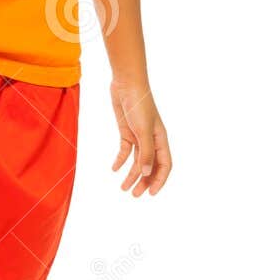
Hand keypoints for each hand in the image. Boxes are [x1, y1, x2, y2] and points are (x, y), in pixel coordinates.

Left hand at [110, 80, 171, 196]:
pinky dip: (121, 160)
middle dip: (144, 181)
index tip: (151, 194)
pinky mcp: (127, 131)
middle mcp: (152, 140)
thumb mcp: (142, 130)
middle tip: (134, 195)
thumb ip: (145, 152)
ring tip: (123, 188)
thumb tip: (147, 173)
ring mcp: (139, 136)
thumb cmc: (139, 105)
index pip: (165, 165)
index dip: (159, 180)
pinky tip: (114, 169)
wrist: (127, 84)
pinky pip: (125, 150)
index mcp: (160, 139)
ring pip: (138, 161)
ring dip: (132, 175)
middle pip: (151, 166)